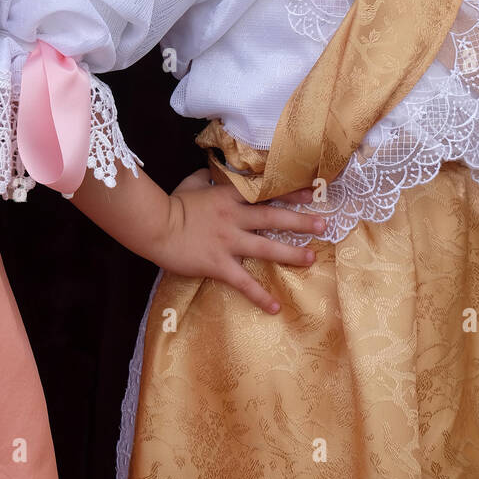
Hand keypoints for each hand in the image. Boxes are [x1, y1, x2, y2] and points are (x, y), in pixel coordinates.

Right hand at [161, 167, 325, 313]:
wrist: (155, 226)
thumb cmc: (172, 203)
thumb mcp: (192, 183)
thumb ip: (207, 178)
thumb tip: (212, 172)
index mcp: (229, 196)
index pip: (266, 192)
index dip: (290, 192)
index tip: (313, 193)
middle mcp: (235, 218)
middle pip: (273, 217)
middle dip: (300, 221)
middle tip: (323, 225)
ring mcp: (229, 241)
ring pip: (266, 247)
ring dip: (290, 253)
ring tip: (311, 258)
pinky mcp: (219, 264)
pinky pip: (244, 282)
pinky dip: (260, 296)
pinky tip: (275, 307)